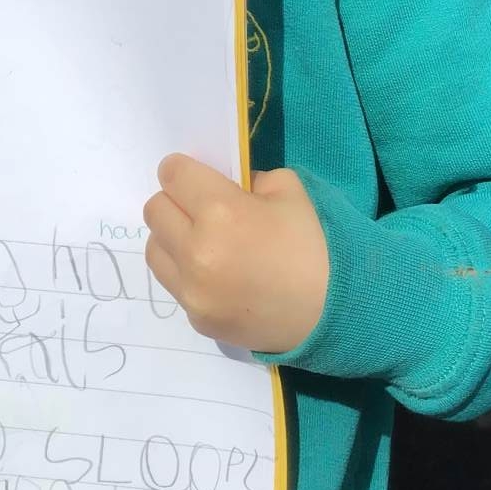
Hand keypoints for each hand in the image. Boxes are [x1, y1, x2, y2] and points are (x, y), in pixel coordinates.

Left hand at [143, 155, 329, 353]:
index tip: (194, 177)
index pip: (172, 174)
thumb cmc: (314, 244)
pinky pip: (174, 283)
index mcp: (220, 211)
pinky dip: (187, 273)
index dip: (182, 170)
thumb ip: (248, 180)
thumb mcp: (289, 190)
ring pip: (155, 248)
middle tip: (200, 208)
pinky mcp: (197, 318)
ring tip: (203, 242)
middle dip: (175, 202)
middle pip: (154, 209)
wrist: (336, 312)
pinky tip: (217, 274)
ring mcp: (193, 290)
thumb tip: (221, 186)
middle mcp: (196, 251)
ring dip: (173, 238)